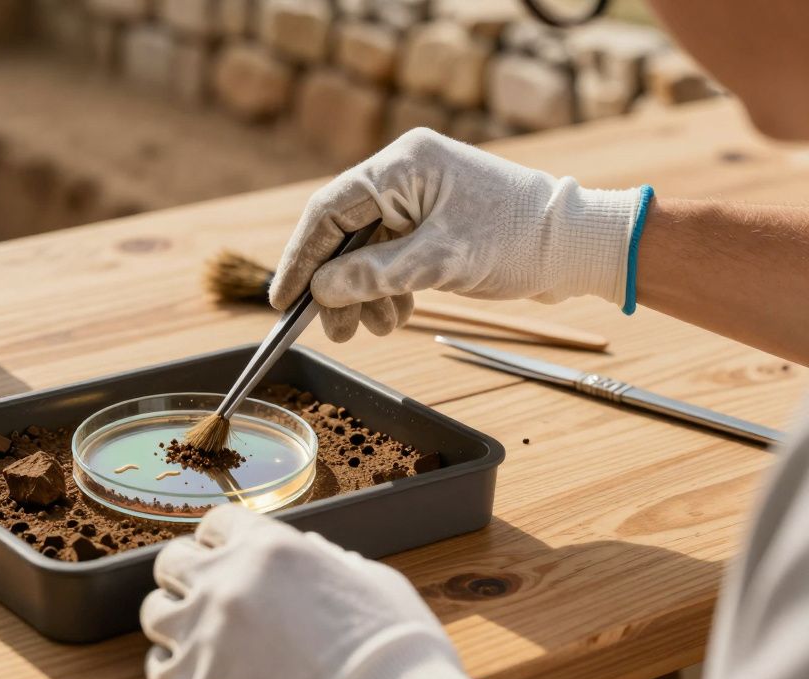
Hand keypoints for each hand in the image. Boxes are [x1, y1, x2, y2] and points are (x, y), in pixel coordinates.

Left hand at [141, 505, 506, 678]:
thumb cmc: (393, 651)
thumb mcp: (370, 582)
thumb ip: (330, 562)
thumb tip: (316, 554)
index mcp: (270, 547)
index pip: (217, 523)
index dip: (223, 540)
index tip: (226, 555)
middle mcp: (226, 581)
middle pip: (173, 562)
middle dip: (188, 576)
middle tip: (206, 596)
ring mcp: (204, 634)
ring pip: (155, 613)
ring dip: (176, 621)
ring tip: (200, 637)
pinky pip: (156, 668)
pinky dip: (173, 670)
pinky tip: (197, 675)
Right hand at [270, 128, 646, 340]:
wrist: (579, 246)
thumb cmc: (517, 241)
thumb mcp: (438, 262)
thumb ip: (373, 276)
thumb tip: (321, 291)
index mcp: (402, 166)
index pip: (328, 211)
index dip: (300, 258)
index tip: (282, 299)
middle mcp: (405, 175)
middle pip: (344, 234)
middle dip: (337, 286)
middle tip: (337, 331)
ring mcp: (419, 198)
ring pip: (366, 251)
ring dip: (364, 294)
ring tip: (379, 329)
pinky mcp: (433, 222)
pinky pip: (391, 257)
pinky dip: (387, 289)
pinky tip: (398, 313)